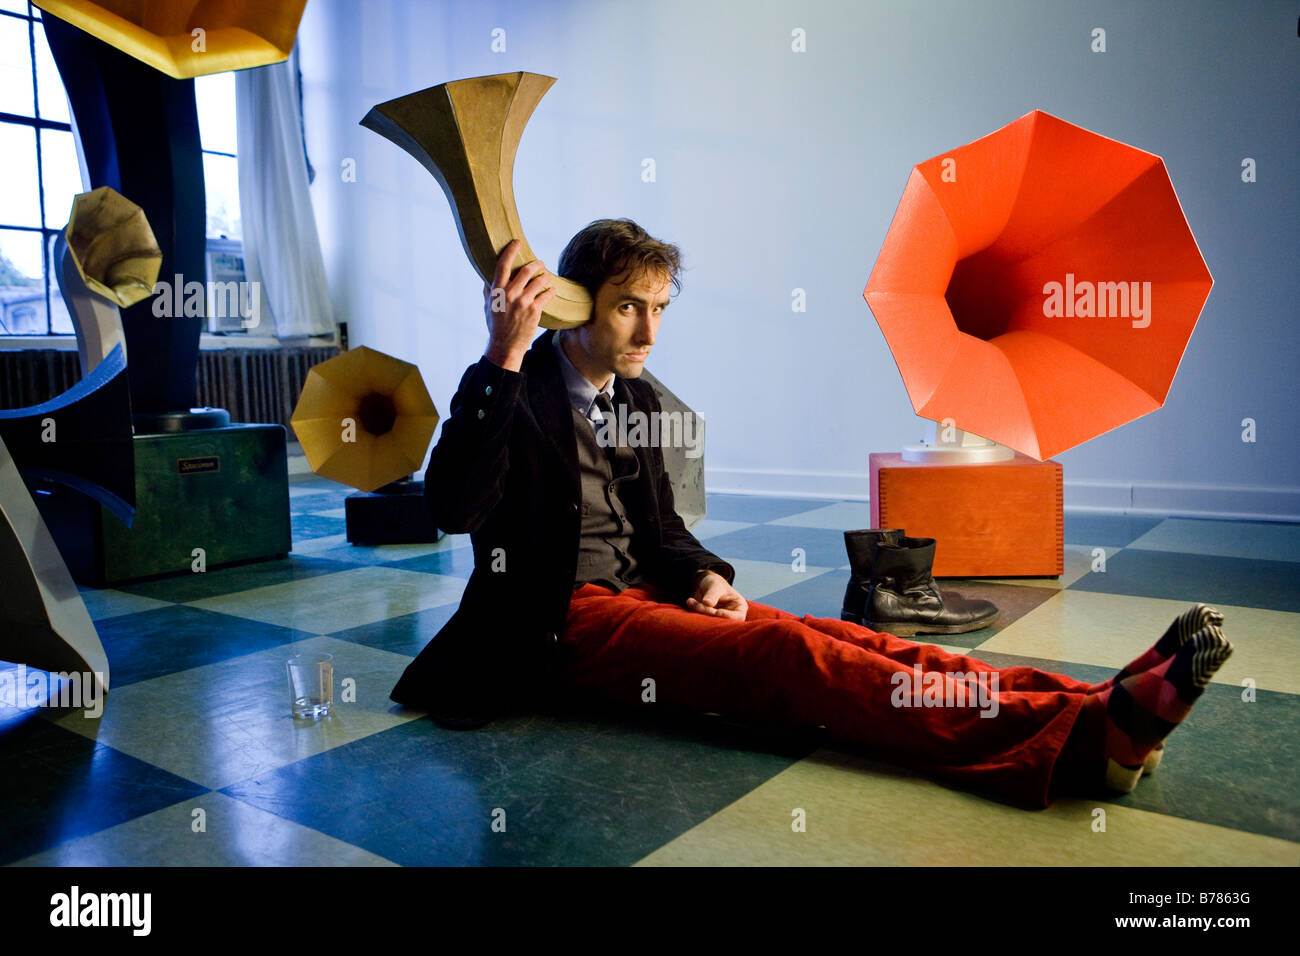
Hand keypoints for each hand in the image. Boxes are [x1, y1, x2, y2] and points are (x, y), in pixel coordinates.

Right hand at [483, 239, 556, 370]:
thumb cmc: (495, 326)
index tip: (517, 242)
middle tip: (540, 262)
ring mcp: (522, 302)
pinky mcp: (534, 311)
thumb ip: (488, 291)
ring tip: (547, 276)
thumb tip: (487, 278)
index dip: (510, 251)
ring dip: (545, 276)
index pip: (502, 265)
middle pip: (525, 270)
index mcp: (496, 291)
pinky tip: (553, 289)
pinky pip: (546, 296)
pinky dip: (551, 291)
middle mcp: (509, 294)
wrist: (505, 346)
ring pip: (538, 281)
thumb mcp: (487, 307)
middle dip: (535, 263)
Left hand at [684, 570, 747, 621]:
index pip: (737, 617)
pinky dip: (695, 613)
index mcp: (740, 607)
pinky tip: (690, 602)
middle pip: (723, 622)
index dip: (725, 615)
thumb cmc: (714, 583)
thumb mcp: (714, 585)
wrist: (704, 585)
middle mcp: (732, 616)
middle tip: (697, 604)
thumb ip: (712, 594)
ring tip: (691, 601)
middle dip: (709, 613)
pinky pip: (702, 622)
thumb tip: (707, 603)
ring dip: (700, 613)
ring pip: (711, 623)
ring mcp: (720, 620)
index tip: (713, 610)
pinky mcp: (709, 622)